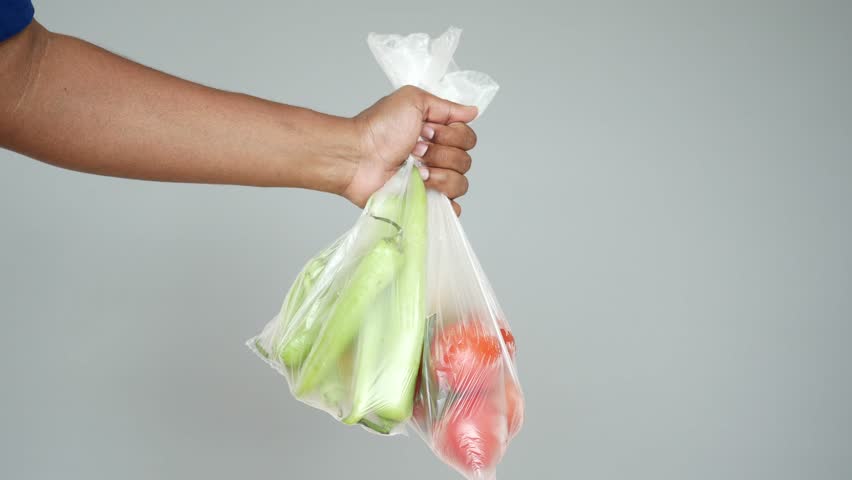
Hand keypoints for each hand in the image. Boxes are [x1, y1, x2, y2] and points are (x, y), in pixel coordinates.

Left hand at [345, 86, 478, 215]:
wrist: (357, 156)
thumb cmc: (379, 127)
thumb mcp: (413, 100)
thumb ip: (446, 106)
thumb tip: (473, 111)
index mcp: (437, 135)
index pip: (468, 138)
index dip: (451, 134)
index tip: (425, 130)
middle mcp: (437, 158)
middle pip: (466, 160)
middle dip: (441, 153)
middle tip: (415, 148)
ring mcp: (432, 181)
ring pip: (461, 183)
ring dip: (438, 173)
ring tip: (414, 168)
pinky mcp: (424, 202)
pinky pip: (453, 208)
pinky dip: (444, 199)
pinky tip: (425, 187)